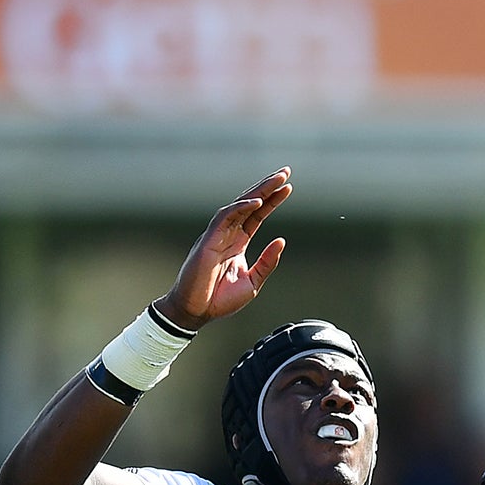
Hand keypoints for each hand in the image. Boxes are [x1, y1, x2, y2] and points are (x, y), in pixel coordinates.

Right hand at [153, 169, 291, 331]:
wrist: (197, 312)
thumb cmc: (220, 301)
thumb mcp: (253, 282)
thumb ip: (267, 262)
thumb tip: (281, 240)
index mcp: (237, 242)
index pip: (257, 216)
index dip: (272, 200)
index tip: (288, 187)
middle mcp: (227, 234)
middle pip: (249, 204)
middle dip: (267, 187)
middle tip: (286, 172)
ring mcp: (216, 235)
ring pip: (238, 205)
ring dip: (258, 191)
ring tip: (276, 180)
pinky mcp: (208, 241)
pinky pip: (225, 218)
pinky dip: (241, 208)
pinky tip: (258, 201)